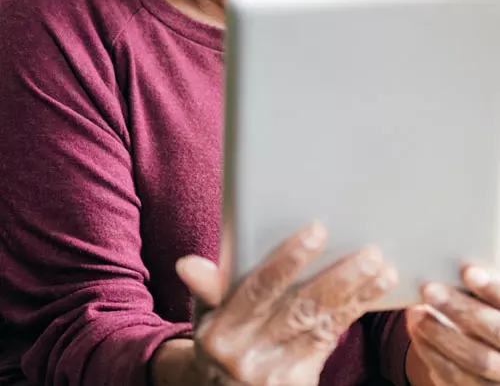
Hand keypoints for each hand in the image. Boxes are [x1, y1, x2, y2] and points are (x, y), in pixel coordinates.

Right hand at [176, 222, 397, 385]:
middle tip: (368, 252)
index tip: (317, 231)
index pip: (259, 289)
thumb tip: (187, 264)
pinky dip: (352, 314)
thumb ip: (207, 287)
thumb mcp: (205, 314)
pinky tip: (373, 291)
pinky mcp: (299, 383)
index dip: (288, 260)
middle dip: (337, 280)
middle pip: (300, 310)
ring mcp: (275, 373)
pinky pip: (330, 342)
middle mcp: (248, 354)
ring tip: (380, 267)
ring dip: (355, 296)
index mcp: (222, 330)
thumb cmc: (217, 336)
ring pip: (321, 327)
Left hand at [408, 264, 499, 383]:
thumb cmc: (486, 309)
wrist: (489, 349)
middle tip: (429, 290)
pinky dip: (433, 355)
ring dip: (440, 334)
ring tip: (415, 313)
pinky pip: (455, 380)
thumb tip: (453, 264)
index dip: (492, 288)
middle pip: (495, 331)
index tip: (467, 271)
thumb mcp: (487, 296)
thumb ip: (480, 283)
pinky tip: (418, 334)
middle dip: (460, 309)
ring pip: (475, 360)